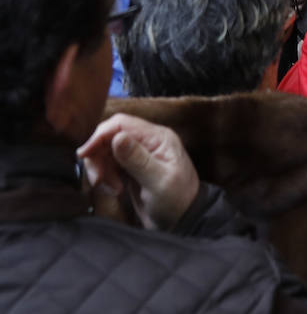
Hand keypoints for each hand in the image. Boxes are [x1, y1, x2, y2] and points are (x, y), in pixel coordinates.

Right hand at [78, 114, 199, 230]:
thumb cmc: (177, 201)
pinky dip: (105, 177)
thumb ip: (137, 159)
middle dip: (98, 157)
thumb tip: (117, 137)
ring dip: (102, 170)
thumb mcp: (159, 181)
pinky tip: (116, 191)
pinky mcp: (131, 169)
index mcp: (158, 137)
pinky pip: (108, 165)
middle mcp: (148, 141)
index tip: (84, 155)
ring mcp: (138, 155)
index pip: (121, 123)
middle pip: (109, 137)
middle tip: (99, 180)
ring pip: (106, 152)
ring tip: (114, 189)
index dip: (99, 136)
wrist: (182, 222)